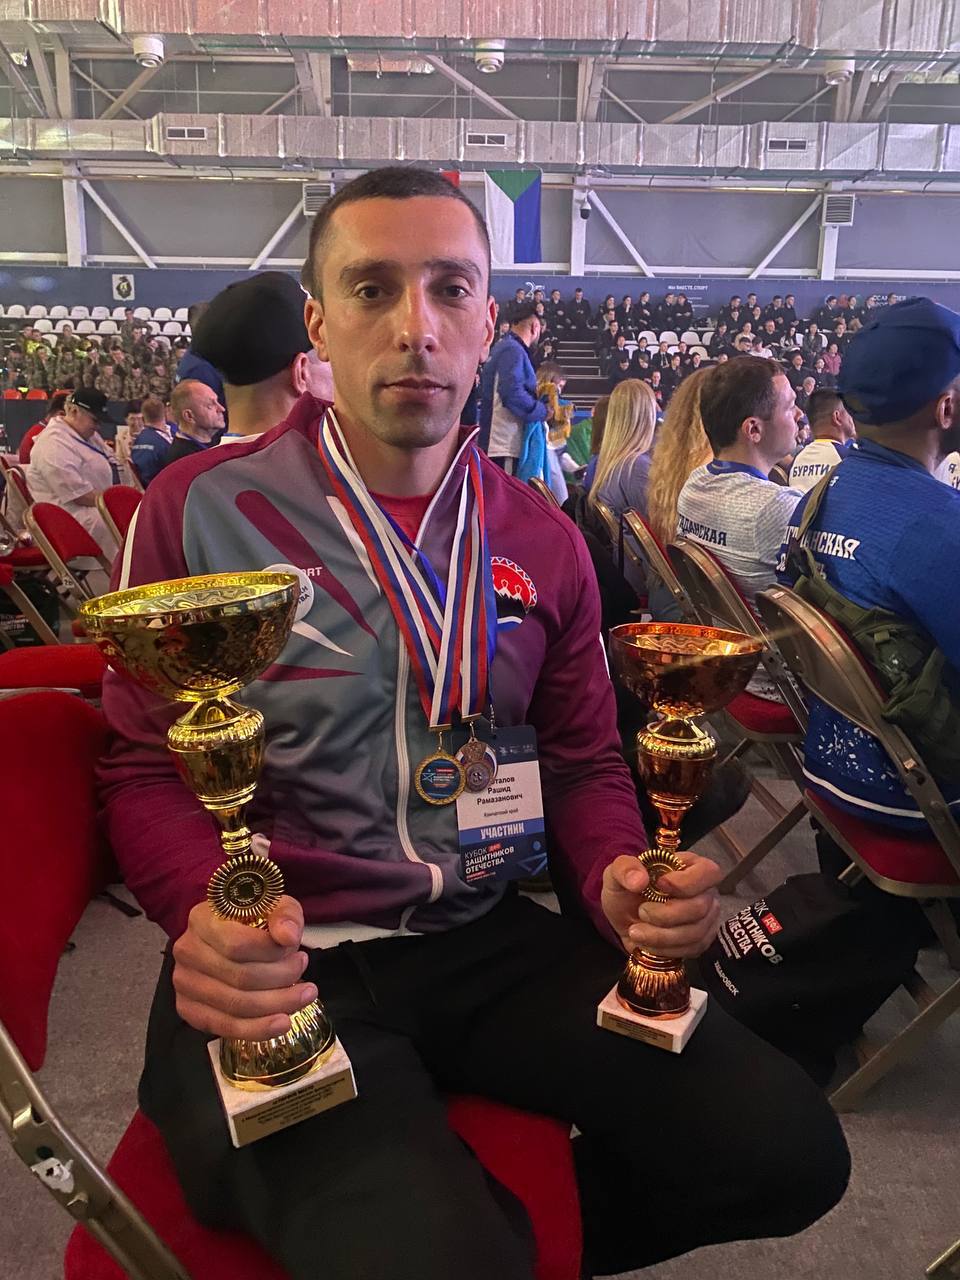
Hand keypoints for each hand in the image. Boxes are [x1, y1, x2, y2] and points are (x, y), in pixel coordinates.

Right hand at [171, 895, 316, 1040]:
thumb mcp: (274, 907)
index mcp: (202, 919)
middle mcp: (187, 951)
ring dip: (277, 1005)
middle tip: (307, 980)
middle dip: (282, 981)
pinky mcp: (188, 1010)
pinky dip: (257, 1029)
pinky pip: (225, 1026)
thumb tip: (289, 936)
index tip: (299, 953)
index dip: (273, 954)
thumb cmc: (253, 923)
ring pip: (235, 1005)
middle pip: (240, 977)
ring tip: (303, 997)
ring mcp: (184, 983)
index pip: (237, 944)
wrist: (229, 940)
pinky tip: (282, 1023)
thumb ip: (285, 916)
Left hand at [601, 852, 722, 958]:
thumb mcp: (617, 873)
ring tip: (636, 931)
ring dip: (660, 936)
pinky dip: (664, 949)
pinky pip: (691, 950)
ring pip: (695, 933)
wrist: (625, 918)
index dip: (685, 882)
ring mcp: (706, 918)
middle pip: (699, 907)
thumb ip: (624, 868)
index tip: (660, 885)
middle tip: (641, 911)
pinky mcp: (701, 940)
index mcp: (691, 866)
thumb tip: (639, 880)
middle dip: (664, 915)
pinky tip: (647, 942)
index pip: (707, 872)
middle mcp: (705, 891)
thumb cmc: (627, 890)